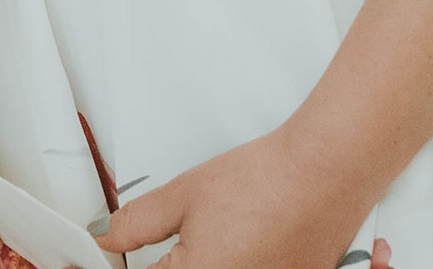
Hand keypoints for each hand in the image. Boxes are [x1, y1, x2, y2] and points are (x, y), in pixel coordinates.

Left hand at [98, 126, 369, 267]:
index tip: (134, 252)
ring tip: (227, 233)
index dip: (138, 261)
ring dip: (210, 260)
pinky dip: (242, 261)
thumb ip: (136, 224)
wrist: (324, 173)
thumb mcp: (182, 196)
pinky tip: (248, 242)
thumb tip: (107, 240)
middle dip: (176, 261)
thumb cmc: (263, 181)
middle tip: (191, 235)